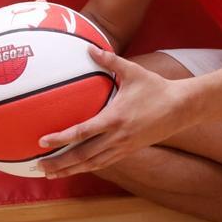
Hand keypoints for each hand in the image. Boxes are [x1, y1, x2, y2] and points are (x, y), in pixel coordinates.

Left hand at [37, 46, 193, 177]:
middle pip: (83, 155)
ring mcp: (124, 147)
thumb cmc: (156, 88)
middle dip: (60, 162)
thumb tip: (90, 48)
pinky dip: (88, 167)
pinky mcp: (130, 150)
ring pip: (92, 163)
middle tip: (39, 166)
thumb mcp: (133, 71)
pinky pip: (104, 162)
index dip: (61, 138)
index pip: (82, 132)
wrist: (182, 108)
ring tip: (51, 173)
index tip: (42, 141)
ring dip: (70, 169)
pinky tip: (75, 169)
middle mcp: (117, 136)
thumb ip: (110, 61)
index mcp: (115, 117)